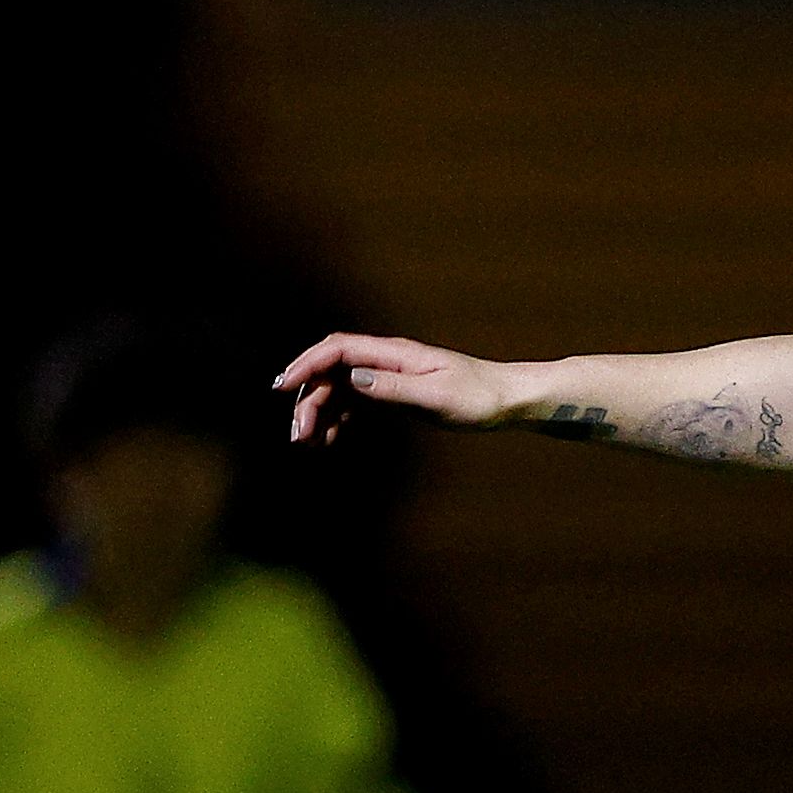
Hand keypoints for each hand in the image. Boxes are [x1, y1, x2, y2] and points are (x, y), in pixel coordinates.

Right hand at [277, 333, 516, 443]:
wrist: (508, 400)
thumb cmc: (480, 397)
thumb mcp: (437, 395)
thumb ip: (394, 389)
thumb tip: (353, 380)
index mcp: (395, 354)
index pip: (338, 350)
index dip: (307, 364)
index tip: (284, 387)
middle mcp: (387, 361)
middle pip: (332, 371)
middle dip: (308, 398)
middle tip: (298, 435)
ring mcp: (389, 376)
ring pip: (339, 388)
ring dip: (319, 411)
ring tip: (306, 442)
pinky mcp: (395, 393)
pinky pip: (355, 403)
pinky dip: (338, 419)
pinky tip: (328, 440)